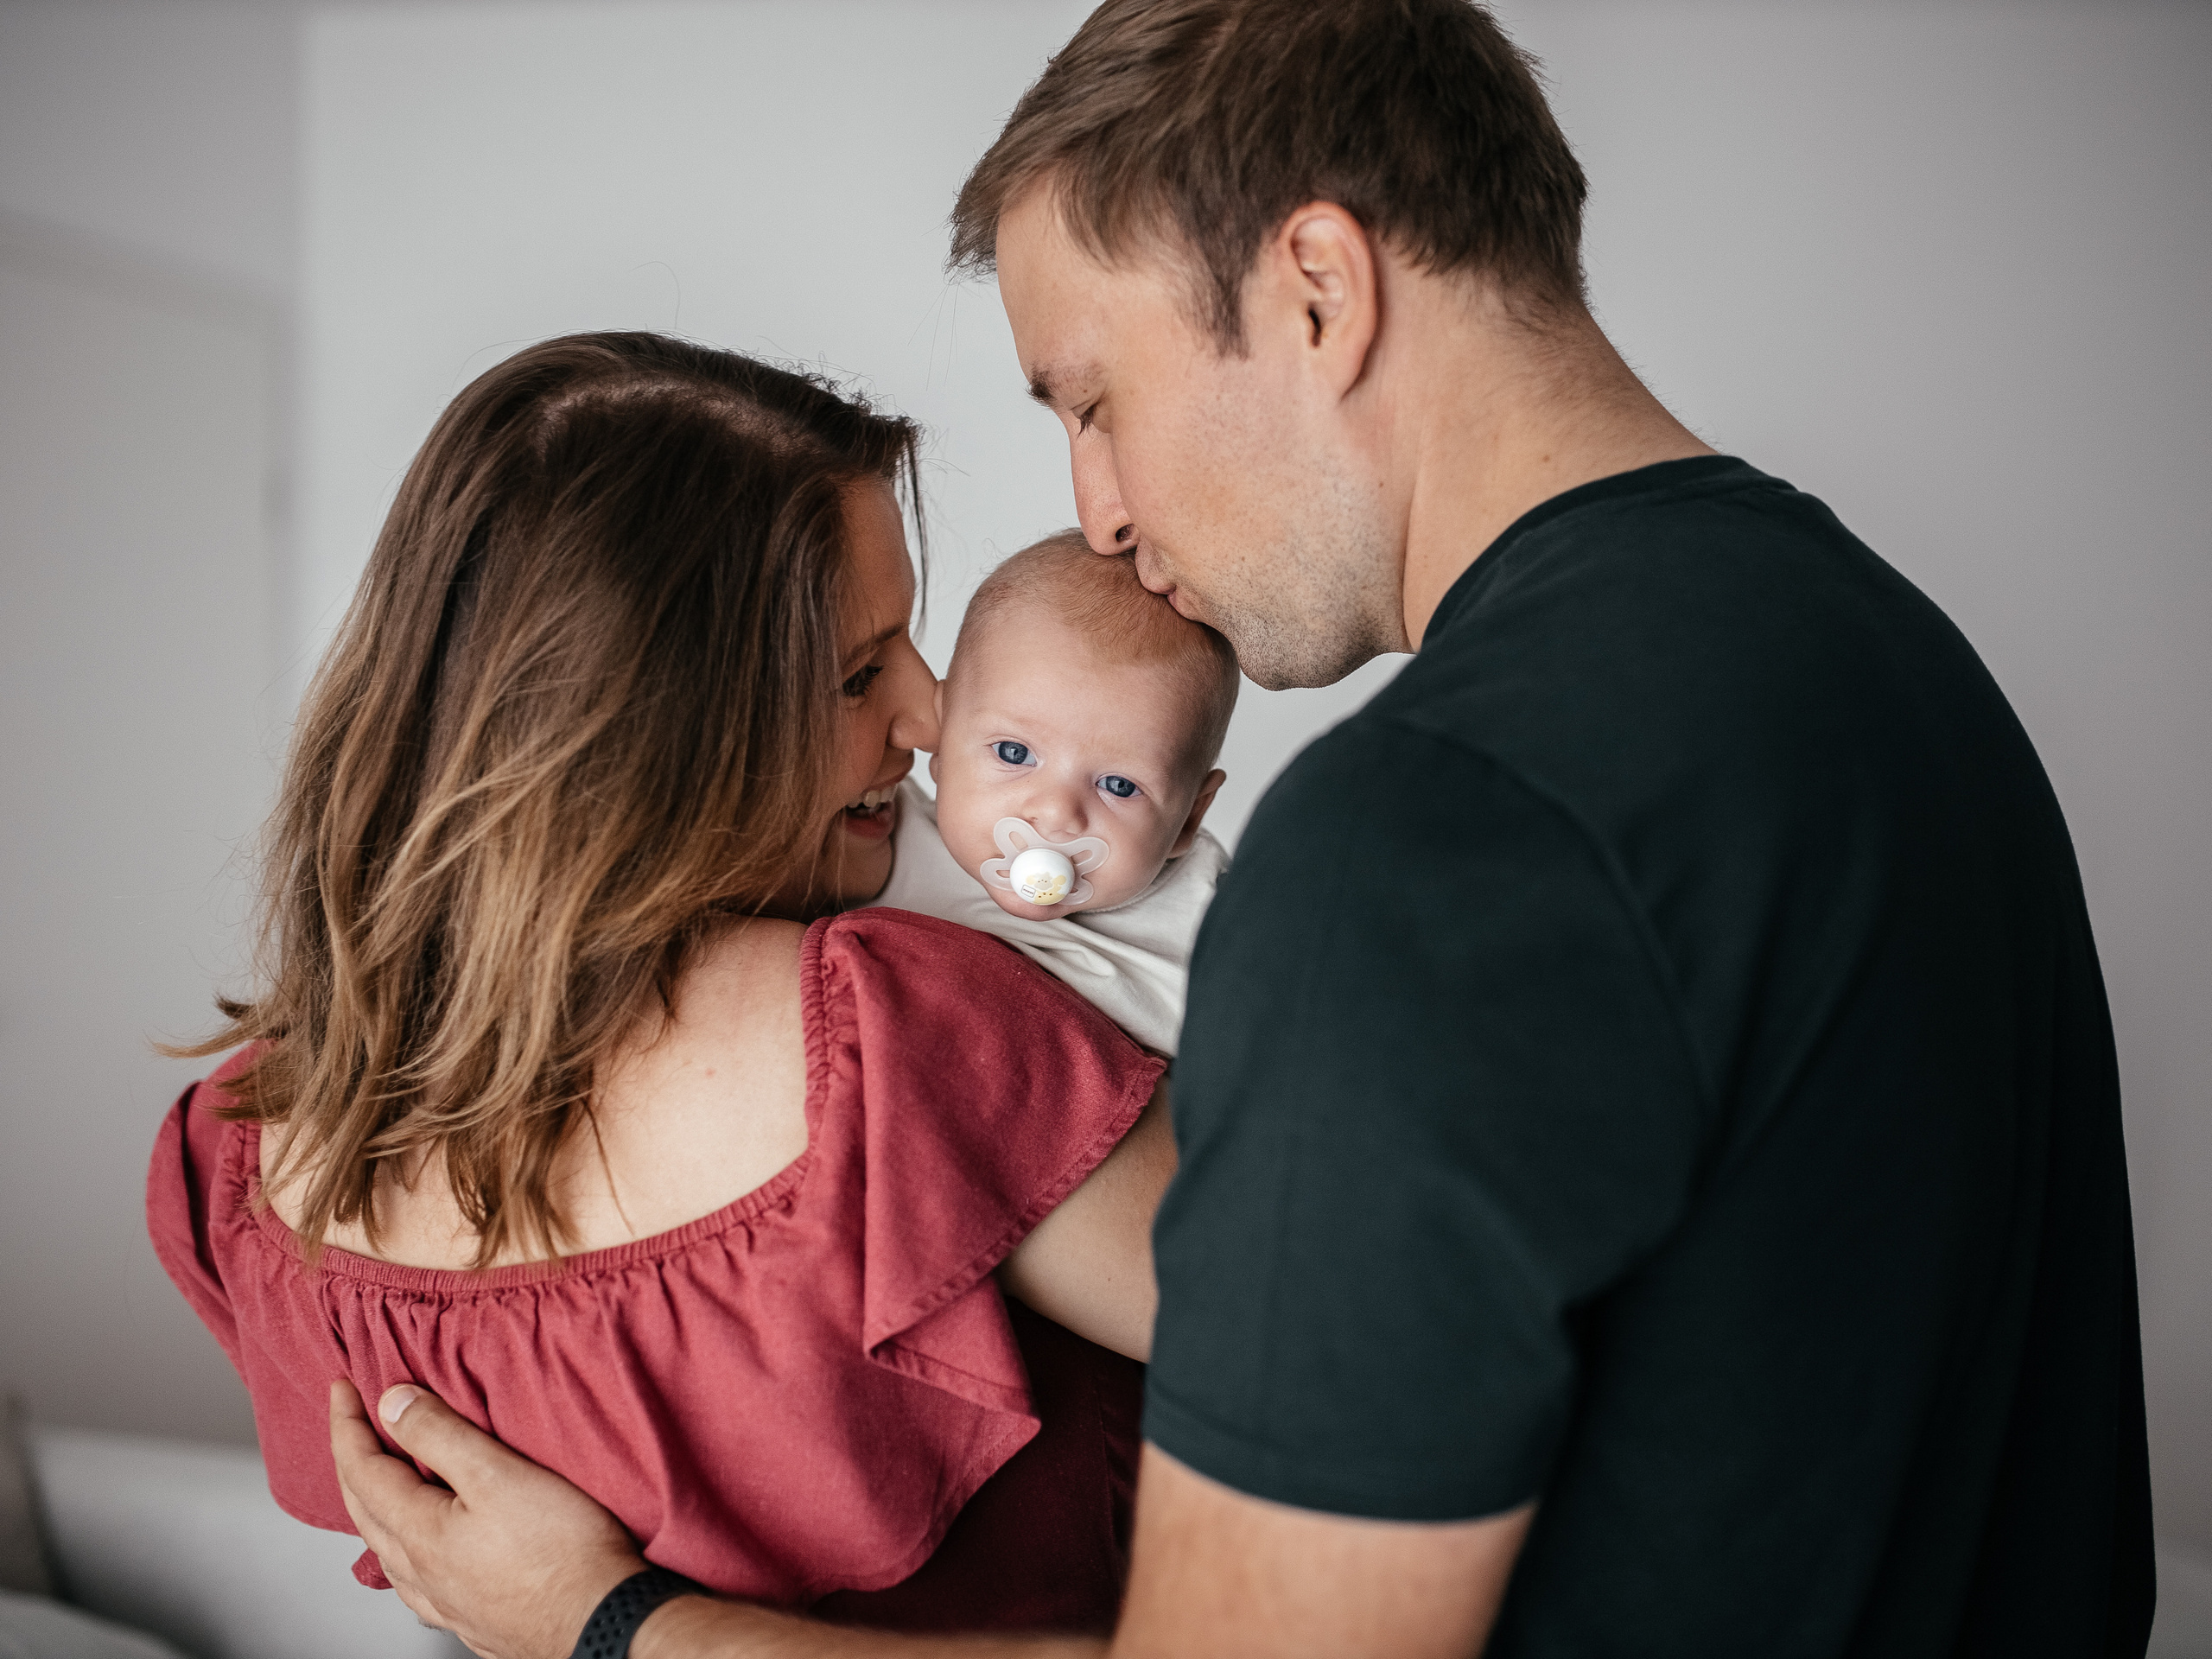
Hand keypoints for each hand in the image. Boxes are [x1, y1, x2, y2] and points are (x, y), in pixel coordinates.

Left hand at [329, 1379, 647, 1658]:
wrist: (601, 1621)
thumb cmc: (561, 1549)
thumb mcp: (499, 1473)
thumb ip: (441, 1436)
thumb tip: (390, 1404)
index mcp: (420, 1532)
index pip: (363, 1469)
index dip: (348, 1423)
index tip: (341, 1387)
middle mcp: (420, 1572)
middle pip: (364, 1509)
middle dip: (351, 1459)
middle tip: (350, 1421)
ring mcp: (443, 1600)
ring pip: (385, 1549)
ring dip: (372, 1505)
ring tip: (375, 1480)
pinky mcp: (470, 1617)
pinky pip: (413, 1580)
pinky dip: (401, 1551)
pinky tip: (417, 1557)